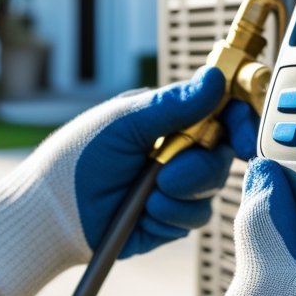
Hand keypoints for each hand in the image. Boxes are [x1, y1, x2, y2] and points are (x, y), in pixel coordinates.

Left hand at [0, 67, 257, 295]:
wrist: (53, 212)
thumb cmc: (79, 157)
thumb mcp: (125, 123)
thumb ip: (173, 105)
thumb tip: (214, 77)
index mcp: (169, 117)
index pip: (220, 112)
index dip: (239, 123)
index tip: (242, 140)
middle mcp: (179, 150)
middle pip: (223, 154)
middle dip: (199, 167)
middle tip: (166, 175)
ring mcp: (177, 185)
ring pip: (212, 189)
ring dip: (181, 194)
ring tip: (146, 195)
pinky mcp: (171, 218)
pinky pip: (195, 218)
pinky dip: (171, 216)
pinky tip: (144, 212)